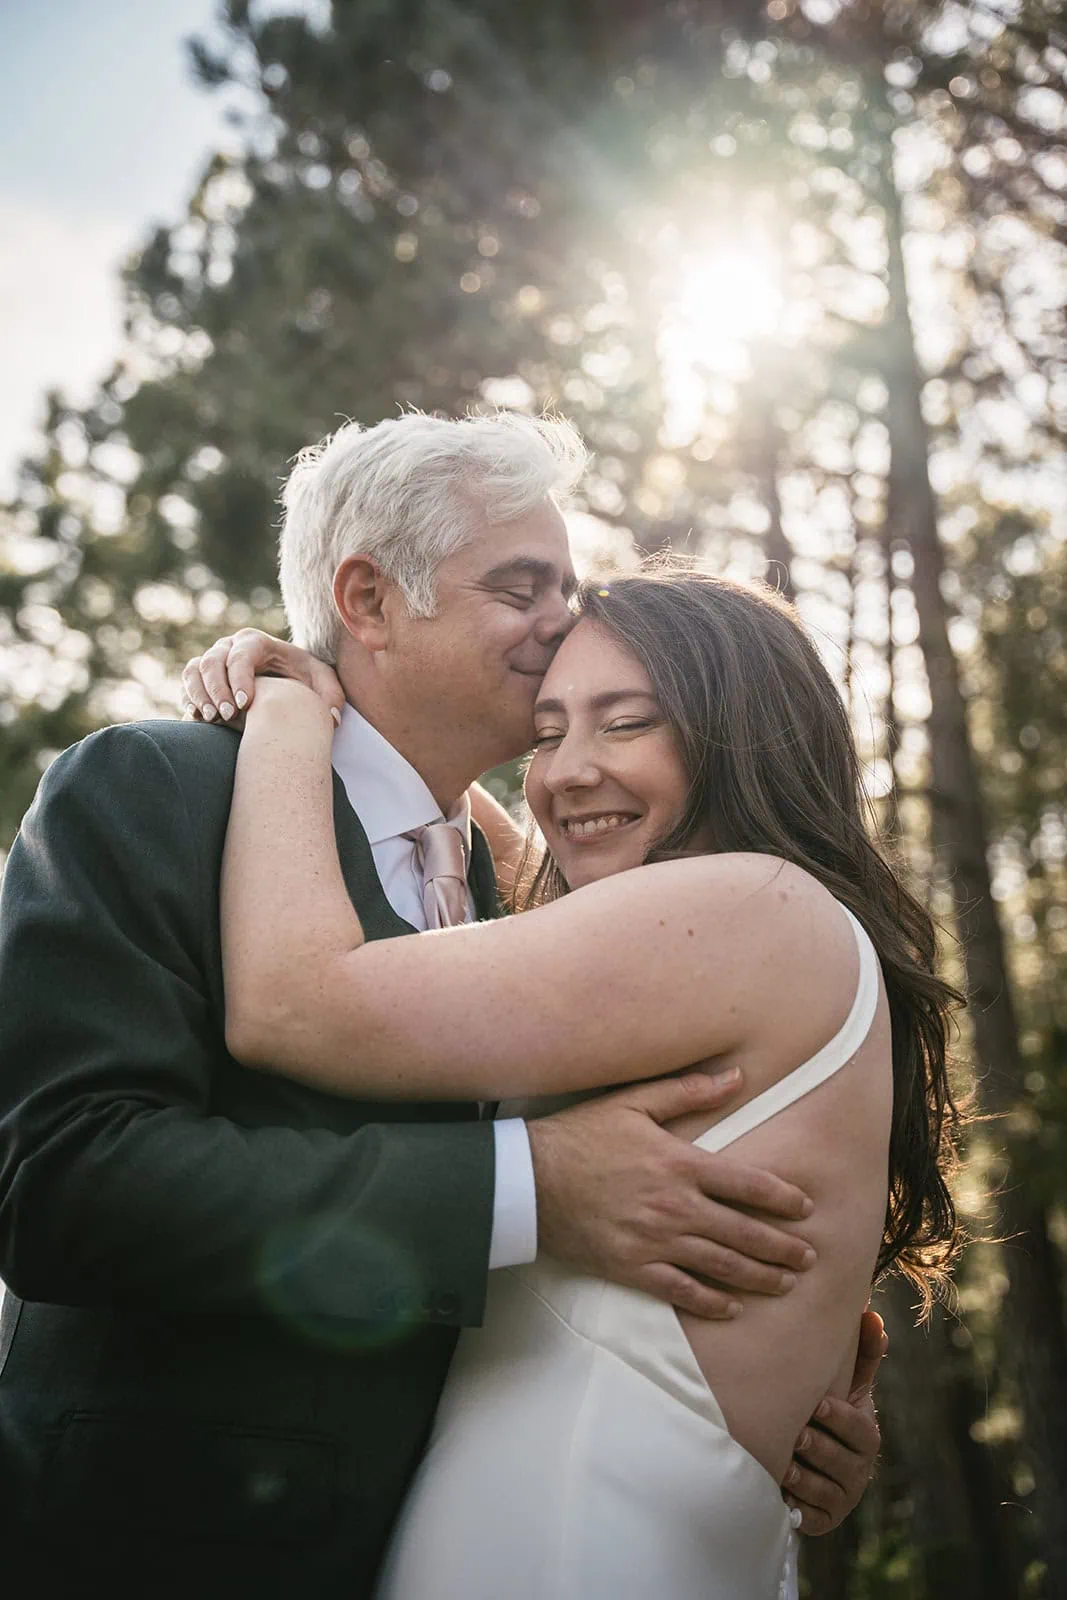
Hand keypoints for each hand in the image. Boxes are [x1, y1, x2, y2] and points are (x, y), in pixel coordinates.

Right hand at [181, 629, 343, 725]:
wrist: (285, 681)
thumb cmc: (304, 680)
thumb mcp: (324, 684)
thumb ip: (332, 698)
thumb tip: (331, 720)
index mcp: (256, 642)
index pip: (240, 655)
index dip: (239, 678)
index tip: (245, 705)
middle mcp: (229, 647)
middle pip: (212, 661)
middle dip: (217, 689)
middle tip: (228, 716)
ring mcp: (213, 660)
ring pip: (194, 671)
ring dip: (199, 694)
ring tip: (212, 719)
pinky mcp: (202, 677)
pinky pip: (186, 684)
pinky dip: (189, 699)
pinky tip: (198, 718)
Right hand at [528, 1070, 815, 1319]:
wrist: (530, 1181)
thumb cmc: (581, 1135)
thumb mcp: (633, 1102)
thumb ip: (688, 1091)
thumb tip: (737, 1077)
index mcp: (681, 1164)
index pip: (747, 1185)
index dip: (782, 1199)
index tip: (806, 1208)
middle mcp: (676, 1207)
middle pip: (744, 1233)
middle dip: (782, 1247)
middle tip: (809, 1258)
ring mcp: (655, 1241)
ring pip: (721, 1266)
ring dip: (759, 1277)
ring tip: (786, 1283)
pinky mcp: (633, 1268)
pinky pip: (682, 1292)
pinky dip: (711, 1302)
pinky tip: (732, 1306)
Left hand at [783, 1308, 886, 1533]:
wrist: (816, 1463)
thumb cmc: (830, 1412)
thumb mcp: (846, 1385)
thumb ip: (861, 1355)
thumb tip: (872, 1314)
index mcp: (866, 1436)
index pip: (859, 1430)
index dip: (840, 1418)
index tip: (818, 1404)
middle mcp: (858, 1470)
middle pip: (840, 1461)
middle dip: (817, 1447)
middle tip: (795, 1434)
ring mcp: (841, 1498)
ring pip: (822, 1490)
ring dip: (802, 1477)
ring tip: (782, 1464)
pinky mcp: (822, 1521)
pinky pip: (809, 1517)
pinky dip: (795, 1505)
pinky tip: (778, 1493)